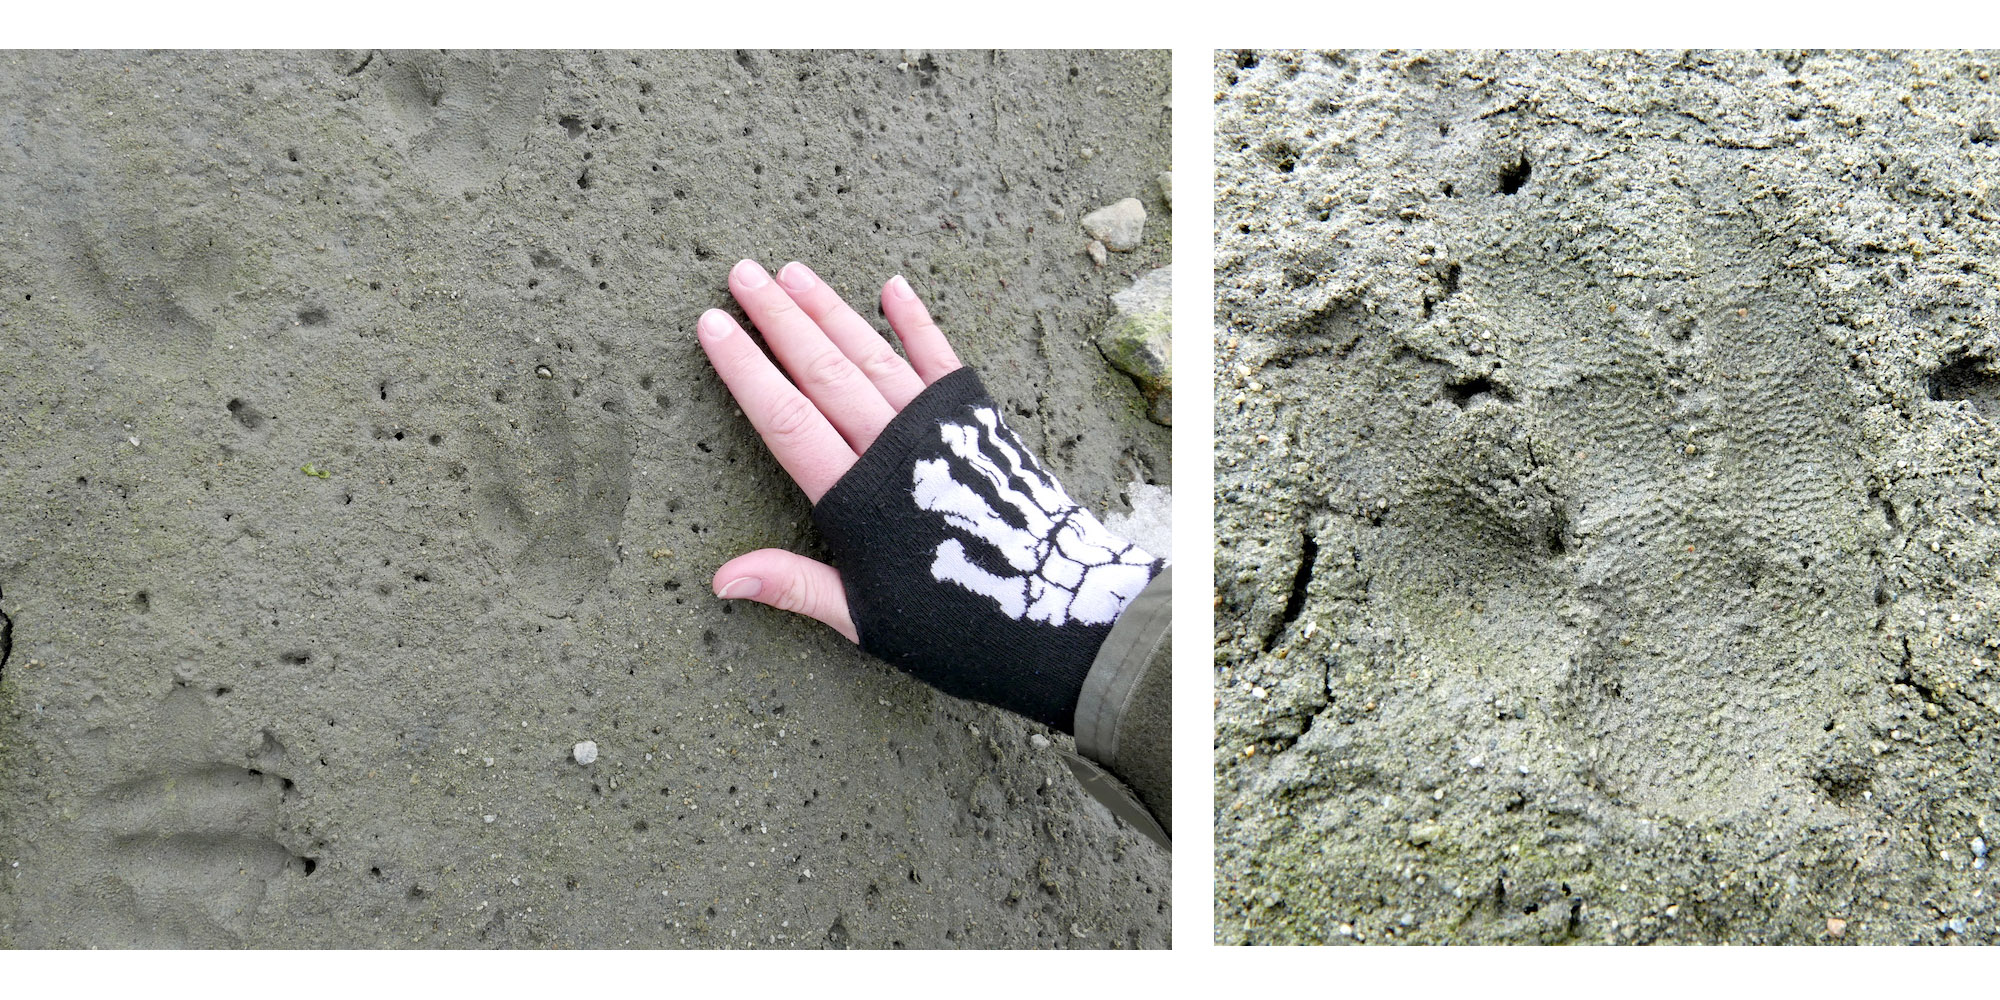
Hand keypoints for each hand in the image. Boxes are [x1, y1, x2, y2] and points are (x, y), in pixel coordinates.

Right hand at [696, 259, 962, 641]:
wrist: (1054, 609)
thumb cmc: (952, 623)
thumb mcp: (866, 618)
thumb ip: (794, 586)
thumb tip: (720, 578)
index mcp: (855, 500)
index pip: (784, 419)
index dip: (745, 370)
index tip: (711, 324)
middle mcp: (892, 451)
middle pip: (822, 371)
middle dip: (778, 320)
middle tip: (741, 275)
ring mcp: (937, 429)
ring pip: (871, 356)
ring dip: (830, 310)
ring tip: (791, 273)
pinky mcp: (977, 421)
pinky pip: (940, 361)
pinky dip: (916, 322)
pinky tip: (891, 288)